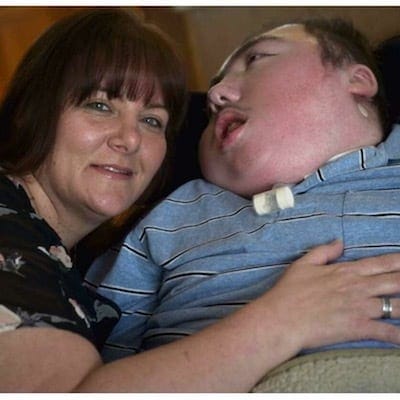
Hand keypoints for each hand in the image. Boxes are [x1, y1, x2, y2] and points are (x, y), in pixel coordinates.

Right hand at [261, 240, 399, 351]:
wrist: (282, 318)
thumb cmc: (289, 291)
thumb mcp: (303, 264)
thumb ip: (323, 251)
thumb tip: (340, 242)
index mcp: (346, 271)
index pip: (380, 263)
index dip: (399, 261)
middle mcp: (358, 287)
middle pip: (395, 281)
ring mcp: (360, 308)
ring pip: (396, 305)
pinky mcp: (358, 327)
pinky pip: (386, 332)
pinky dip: (399, 334)